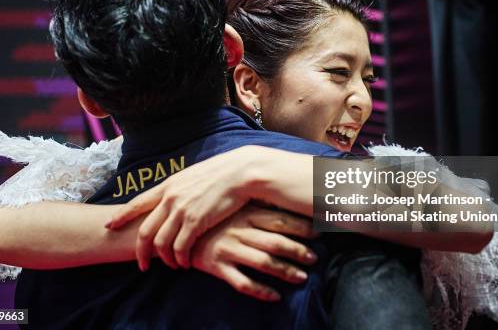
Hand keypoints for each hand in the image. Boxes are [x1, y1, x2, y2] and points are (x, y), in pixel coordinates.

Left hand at [107, 147, 260, 270]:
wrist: (241, 172)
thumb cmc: (223, 173)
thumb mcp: (194, 175)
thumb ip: (181, 188)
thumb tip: (176, 196)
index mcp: (168, 185)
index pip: (137, 202)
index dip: (122, 215)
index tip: (110, 225)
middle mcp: (170, 198)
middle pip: (145, 230)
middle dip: (140, 251)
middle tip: (141, 265)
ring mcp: (182, 210)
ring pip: (161, 243)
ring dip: (164, 259)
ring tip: (172, 266)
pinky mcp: (196, 222)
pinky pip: (180, 247)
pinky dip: (180, 259)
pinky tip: (185, 263)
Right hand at [191, 205, 317, 301]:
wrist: (178, 230)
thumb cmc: (212, 217)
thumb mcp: (233, 206)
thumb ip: (257, 205)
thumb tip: (285, 201)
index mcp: (246, 214)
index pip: (280, 220)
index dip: (301, 227)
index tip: (319, 233)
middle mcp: (240, 231)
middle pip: (276, 242)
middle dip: (298, 251)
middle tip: (314, 258)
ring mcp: (229, 249)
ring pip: (264, 262)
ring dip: (286, 271)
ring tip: (302, 277)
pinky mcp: (218, 267)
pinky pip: (243, 283)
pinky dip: (261, 291)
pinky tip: (276, 297)